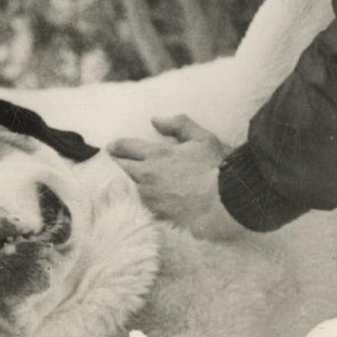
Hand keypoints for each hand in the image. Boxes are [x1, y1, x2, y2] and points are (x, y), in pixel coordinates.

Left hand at [108, 114, 245, 240]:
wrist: (225, 203)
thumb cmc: (216, 167)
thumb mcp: (201, 138)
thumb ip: (178, 125)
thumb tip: (155, 120)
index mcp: (157, 155)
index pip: (126, 147)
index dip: (117, 146)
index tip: (111, 147)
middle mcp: (148, 177)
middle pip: (122, 168)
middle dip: (117, 163)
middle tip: (114, 161)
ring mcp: (151, 199)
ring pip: (131, 188)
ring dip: (129, 183)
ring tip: (130, 182)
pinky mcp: (158, 216)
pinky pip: (143, 206)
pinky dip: (142, 201)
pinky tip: (146, 201)